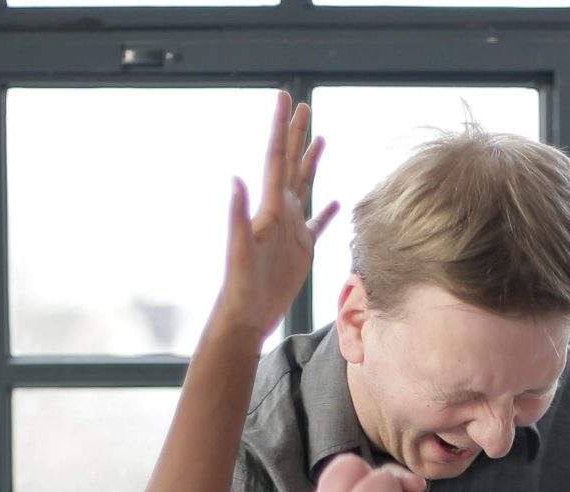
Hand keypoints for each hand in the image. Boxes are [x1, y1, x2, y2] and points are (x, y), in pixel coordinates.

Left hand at [213, 92, 339, 342]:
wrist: (246, 314)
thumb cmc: (240, 285)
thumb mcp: (238, 249)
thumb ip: (237, 215)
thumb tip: (235, 179)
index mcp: (269, 207)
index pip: (277, 159)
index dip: (281, 128)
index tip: (286, 98)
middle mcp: (280, 212)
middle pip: (292, 164)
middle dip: (297, 134)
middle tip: (305, 105)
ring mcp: (292, 229)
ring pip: (305, 186)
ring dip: (311, 161)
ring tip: (320, 137)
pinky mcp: (302, 249)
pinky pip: (317, 224)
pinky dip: (327, 211)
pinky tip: (334, 201)